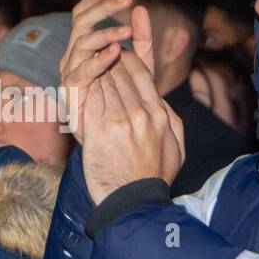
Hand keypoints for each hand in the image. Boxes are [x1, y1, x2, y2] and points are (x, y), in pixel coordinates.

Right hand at [59, 0, 154, 143]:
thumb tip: (140, 8)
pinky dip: (98, 60)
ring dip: (105, 33)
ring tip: (126, 32)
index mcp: (86, 48)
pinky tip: (117, 51)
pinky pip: (80, 71)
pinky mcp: (71, 93)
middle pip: (79, 22)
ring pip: (81, 42)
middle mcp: (74, 57)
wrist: (120, 143)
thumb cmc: (130, 106)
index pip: (84, 15)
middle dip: (101, 7)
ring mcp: (71, 74)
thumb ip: (142, 41)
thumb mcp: (142, 68)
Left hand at [81, 51, 183, 204]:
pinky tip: (82, 87)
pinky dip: (86, 89)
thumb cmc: (154, 177)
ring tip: (89, 69)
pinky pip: (90, 99)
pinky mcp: (97, 129)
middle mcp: (140, 113)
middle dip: (109, 63)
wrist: (132, 201)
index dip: (127, 60)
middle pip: (120, 74)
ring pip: (104, 82)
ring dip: (96, 73)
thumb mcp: (176, 147)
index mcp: (159, 114)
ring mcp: (118, 120)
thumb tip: (161, 103)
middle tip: (99, 58)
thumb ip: (170, 121)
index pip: (141, 73)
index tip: (119, 57)